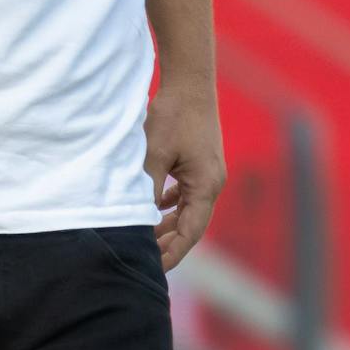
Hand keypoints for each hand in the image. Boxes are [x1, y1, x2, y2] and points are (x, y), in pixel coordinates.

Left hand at [142, 81, 225, 270]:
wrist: (189, 80)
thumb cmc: (173, 115)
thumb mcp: (154, 156)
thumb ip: (147, 190)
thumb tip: (137, 221)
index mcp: (206, 186)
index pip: (190, 233)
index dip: (172, 253)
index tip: (152, 269)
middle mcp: (212, 182)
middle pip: (191, 224)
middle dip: (168, 242)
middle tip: (143, 257)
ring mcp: (208, 172)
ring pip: (189, 209)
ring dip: (169, 223)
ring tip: (146, 236)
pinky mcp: (201, 161)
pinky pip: (188, 192)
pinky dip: (172, 203)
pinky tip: (155, 204)